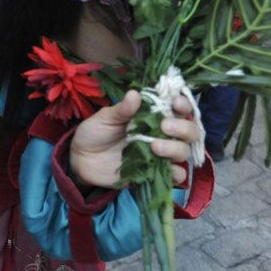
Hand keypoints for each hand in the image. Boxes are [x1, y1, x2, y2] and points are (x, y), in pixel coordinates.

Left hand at [69, 90, 199, 187]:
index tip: (175, 102)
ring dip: (175, 148)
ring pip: (184, 152)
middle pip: (189, 131)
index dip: (183, 104)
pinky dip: (175, 173)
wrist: (81, 159)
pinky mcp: (155, 173)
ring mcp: (160, 155)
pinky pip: (176, 176)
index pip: (178, 107)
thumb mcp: (104, 118)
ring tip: (154, 146)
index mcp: (152, 115)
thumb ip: (121, 109)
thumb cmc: (95, 132)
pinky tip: (164, 168)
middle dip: (183, 127)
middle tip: (165, 126)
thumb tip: (135, 94)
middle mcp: (161, 134)